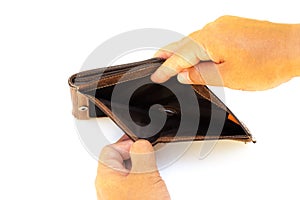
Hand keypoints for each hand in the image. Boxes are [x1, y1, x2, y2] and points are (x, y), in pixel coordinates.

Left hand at [95, 138, 169, 199]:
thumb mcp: (144, 176)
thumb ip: (141, 154)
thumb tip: (140, 143)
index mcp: (106, 176)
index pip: (110, 149)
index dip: (127, 142)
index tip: (141, 143)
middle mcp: (108, 186)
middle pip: (117, 160)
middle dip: (134, 154)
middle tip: (147, 152)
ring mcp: (117, 197)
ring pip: (126, 173)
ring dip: (139, 167)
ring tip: (151, 166)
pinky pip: (132, 185)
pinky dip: (142, 179)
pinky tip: (152, 182)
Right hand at [151, 15, 299, 89]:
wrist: (295, 48)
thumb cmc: (269, 62)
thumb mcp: (228, 77)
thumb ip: (200, 75)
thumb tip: (183, 74)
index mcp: (209, 39)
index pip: (180, 56)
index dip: (166, 68)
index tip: (156, 75)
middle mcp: (214, 27)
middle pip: (184, 43)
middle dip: (168, 53)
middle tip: (155, 61)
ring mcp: (225, 25)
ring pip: (196, 39)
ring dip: (184, 50)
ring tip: (173, 60)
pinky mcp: (233, 26)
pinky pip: (208, 36)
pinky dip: (199, 46)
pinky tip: (197, 54)